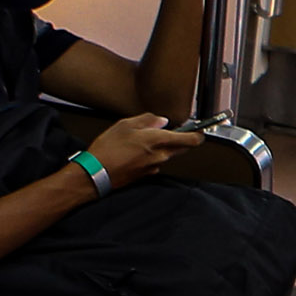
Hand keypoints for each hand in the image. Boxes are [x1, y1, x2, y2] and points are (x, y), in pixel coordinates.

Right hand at [85, 112, 202, 184]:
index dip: (198, 135)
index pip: (190, 140)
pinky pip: (155, 163)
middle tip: (168, 131)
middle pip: (181, 148)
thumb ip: (147, 120)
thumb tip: (160, 121)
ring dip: (162, 147)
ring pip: (167, 155)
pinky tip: (135, 152)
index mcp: (157, 140)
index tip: (200, 131)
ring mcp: (154, 167)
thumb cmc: (108, 149)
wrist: (95, 174)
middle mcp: (160, 156)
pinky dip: (151, 156)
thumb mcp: (125, 125)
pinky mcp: (146, 175)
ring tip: (142, 141)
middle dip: (179, 140)